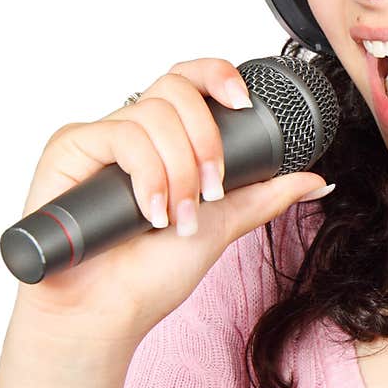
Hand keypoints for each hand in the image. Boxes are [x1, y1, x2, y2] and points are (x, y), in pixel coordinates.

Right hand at [9, 57, 328, 344]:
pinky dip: (147, 175)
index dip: (218, 76)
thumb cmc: (153, 272)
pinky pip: (119, 135)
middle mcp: (134, 130)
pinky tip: (152, 212)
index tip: (245, 103)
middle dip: (206, 140)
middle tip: (213, 190)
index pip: (192, 81)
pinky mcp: (69, 148)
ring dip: (179, 170)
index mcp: (168, 138)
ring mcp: (101, 137)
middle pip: (176, 88)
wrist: (108, 312)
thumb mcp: (224, 223)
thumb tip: (318, 180)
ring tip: (179, 217)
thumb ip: (266, 195)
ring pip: (153, 114)